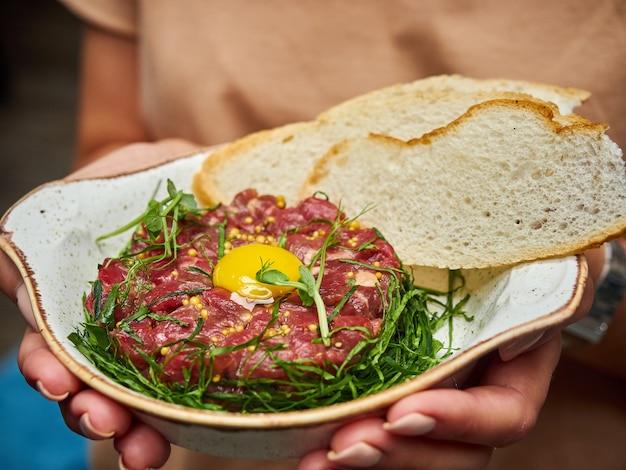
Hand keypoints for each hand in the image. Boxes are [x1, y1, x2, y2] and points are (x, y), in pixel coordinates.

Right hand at [1, 139, 199, 469]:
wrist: (230, 190)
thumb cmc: (174, 174)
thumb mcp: (130, 168)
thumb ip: (90, 189)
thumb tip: (22, 235)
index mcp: (82, 278)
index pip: (46, 324)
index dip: (43, 357)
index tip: (58, 376)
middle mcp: (106, 315)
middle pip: (78, 372)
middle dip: (82, 403)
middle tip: (101, 419)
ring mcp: (150, 339)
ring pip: (121, 394)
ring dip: (120, 425)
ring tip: (138, 448)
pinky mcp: (194, 351)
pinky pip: (175, 394)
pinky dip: (165, 425)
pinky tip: (167, 443)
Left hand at [297, 269, 594, 469]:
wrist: (477, 250)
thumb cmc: (511, 256)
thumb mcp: (541, 262)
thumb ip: (552, 293)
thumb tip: (519, 341)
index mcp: (515, 374)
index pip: (502, 415)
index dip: (459, 421)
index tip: (406, 412)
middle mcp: (472, 397)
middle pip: (447, 450)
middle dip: (398, 454)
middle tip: (347, 447)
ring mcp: (430, 398)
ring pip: (405, 449)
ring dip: (362, 458)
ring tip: (316, 460)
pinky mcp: (388, 390)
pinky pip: (370, 425)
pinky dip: (336, 438)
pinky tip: (303, 444)